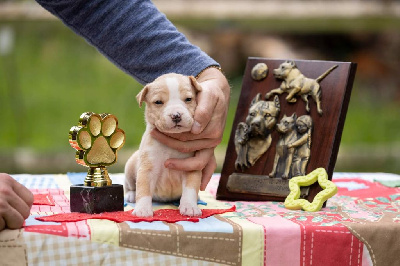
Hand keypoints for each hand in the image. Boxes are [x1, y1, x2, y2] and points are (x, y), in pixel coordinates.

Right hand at [0, 173, 32, 230]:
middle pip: (26, 211)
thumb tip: (27, 209)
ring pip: (18, 222)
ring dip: (6, 224)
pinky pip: (4, 228)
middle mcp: (5, 190)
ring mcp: (0, 202)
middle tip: (0, 216)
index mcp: (6, 180)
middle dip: (14, 218)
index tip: (11, 211)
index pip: (29, 198)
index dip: (21, 208)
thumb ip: (10, 194)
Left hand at [151, 67, 229, 189]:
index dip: (170, 137)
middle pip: (187, 149)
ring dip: (181, 164)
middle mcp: (212, 140)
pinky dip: (204, 176)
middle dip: (169, 146)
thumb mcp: (208, 96)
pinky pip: (208, 166)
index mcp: (212, 130)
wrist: (216, 93)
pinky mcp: (208, 147)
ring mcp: (210, 145)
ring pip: (195, 161)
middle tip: (152, 138)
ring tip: (165, 163)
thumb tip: (196, 129)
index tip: (154, 131)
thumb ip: (203, 110)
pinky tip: (199, 187)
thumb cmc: (210, 93)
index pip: (187, 138)